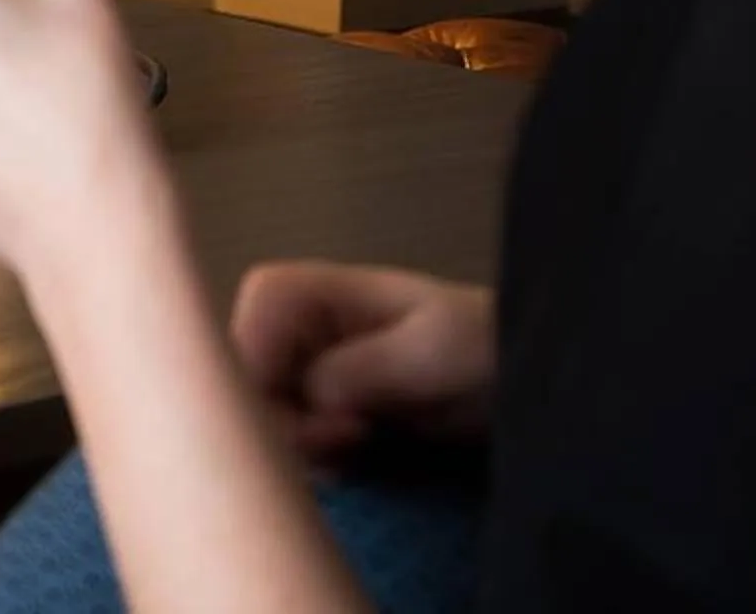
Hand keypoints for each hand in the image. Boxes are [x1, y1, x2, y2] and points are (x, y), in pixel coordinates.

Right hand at [228, 261, 494, 462]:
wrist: (514, 379)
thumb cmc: (479, 343)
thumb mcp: (432, 347)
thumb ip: (364, 365)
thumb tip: (312, 395)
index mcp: (310, 290)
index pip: (250, 323)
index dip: (267, 373)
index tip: (322, 414)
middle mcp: (292, 328)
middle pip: (242, 376)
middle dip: (283, 420)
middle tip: (345, 441)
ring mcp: (300, 370)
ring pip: (258, 414)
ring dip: (299, 446)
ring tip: (356, 451)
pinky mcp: (315, 410)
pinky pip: (283, 439)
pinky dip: (311, 460)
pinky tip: (349, 464)